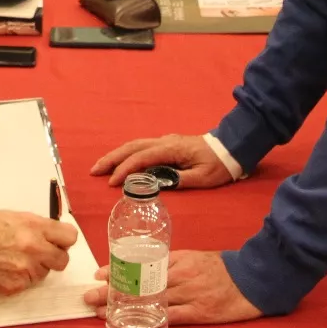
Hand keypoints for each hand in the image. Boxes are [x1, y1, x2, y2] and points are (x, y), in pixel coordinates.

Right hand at [0, 211, 77, 294]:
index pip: (69, 237)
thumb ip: (34, 225)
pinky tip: (5, 269)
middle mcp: (34, 249)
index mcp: (34, 227)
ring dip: (36, 268)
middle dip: (54, 257)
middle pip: (63, 260)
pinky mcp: (17, 286)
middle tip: (40, 253)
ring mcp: (27, 270)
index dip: (64, 239)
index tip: (59, 240)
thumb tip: (49, 233)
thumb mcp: (10, 216)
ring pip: (45, 273)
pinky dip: (21, 278)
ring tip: (14, 260)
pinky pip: (28, 284)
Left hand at [82, 249, 262, 324]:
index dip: (118, 270)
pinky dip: (149, 322)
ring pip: (149, 301)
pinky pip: (169, 318)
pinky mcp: (198, 312)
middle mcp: (179, 276)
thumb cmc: (223, 267)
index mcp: (177, 259)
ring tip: (101, 312)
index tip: (98, 275)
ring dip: (123, 307)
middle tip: (89, 296)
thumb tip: (145, 265)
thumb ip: (171, 262)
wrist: (252, 278)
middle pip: (139, 283)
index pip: (141, 264)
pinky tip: (132, 326)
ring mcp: (188, 294)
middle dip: (112, 290)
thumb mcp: (194, 256)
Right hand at [90, 133, 233, 188]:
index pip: (141, 158)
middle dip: (111, 159)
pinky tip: (120, 162)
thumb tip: (158, 186)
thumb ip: (180, 180)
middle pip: (131, 147)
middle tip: (94, 171)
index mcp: (171, 149)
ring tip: (101, 167)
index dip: (125, 170)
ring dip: (116, 155)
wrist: (231, 147)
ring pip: (134, 145)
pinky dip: (126, 154)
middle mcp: (164, 141)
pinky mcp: (167, 145)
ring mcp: (165, 141)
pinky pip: (141, 147)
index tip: (112, 183)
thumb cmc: (218, 164)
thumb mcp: (203, 177)